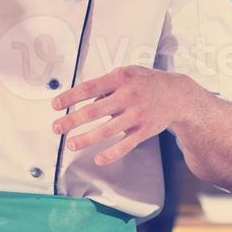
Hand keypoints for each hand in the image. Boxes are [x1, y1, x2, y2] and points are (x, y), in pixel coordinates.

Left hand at [50, 65, 195, 165]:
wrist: (177, 95)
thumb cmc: (146, 82)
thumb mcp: (126, 73)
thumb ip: (106, 84)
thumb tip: (85, 99)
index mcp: (119, 78)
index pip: (89, 88)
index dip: (70, 97)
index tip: (55, 105)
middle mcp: (127, 97)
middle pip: (94, 111)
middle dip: (71, 120)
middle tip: (55, 128)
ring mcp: (136, 115)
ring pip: (106, 131)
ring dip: (86, 139)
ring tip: (71, 144)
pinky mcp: (143, 131)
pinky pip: (125, 145)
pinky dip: (111, 154)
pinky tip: (98, 158)